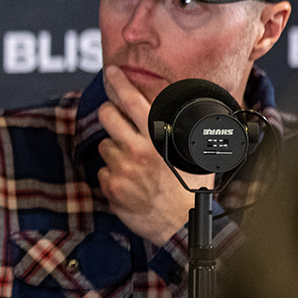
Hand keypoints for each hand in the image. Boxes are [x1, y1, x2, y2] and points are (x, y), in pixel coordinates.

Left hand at [95, 66, 211, 245]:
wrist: (182, 225)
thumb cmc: (190, 190)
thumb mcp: (194, 155)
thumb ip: (183, 133)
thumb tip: (180, 114)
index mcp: (158, 137)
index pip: (132, 100)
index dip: (119, 82)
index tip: (111, 72)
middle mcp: (137, 149)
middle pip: (107, 116)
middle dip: (110, 114)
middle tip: (118, 120)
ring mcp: (122, 168)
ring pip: (105, 146)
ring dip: (116, 151)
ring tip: (136, 165)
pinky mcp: (111, 186)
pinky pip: (103, 171)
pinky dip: (113, 175)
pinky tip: (130, 182)